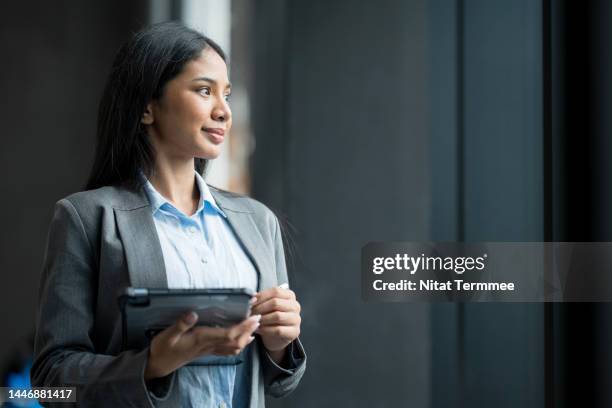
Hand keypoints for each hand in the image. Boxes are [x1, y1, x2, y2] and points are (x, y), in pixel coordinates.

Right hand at [144, 312, 260, 379]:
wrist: (158, 365)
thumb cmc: (163, 349)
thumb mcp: (167, 335)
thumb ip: (180, 324)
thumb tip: (193, 313)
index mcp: (201, 339)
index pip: (228, 334)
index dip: (243, 327)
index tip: (253, 317)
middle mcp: (208, 346)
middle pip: (236, 341)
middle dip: (249, 330)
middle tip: (259, 318)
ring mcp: (209, 350)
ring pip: (233, 347)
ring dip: (246, 337)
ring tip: (254, 326)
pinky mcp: (207, 352)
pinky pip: (227, 350)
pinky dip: (239, 345)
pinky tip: (245, 339)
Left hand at [251, 287, 300, 358]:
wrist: (276, 336)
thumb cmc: (270, 317)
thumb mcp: (267, 306)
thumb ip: (261, 300)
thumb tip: (251, 298)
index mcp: (289, 295)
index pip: (275, 291)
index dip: (261, 296)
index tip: (250, 302)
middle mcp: (295, 306)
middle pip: (276, 303)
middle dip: (260, 308)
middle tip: (250, 313)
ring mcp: (296, 319)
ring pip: (277, 316)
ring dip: (262, 319)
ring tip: (253, 321)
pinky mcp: (294, 332)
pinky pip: (278, 330)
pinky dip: (265, 329)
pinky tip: (258, 329)